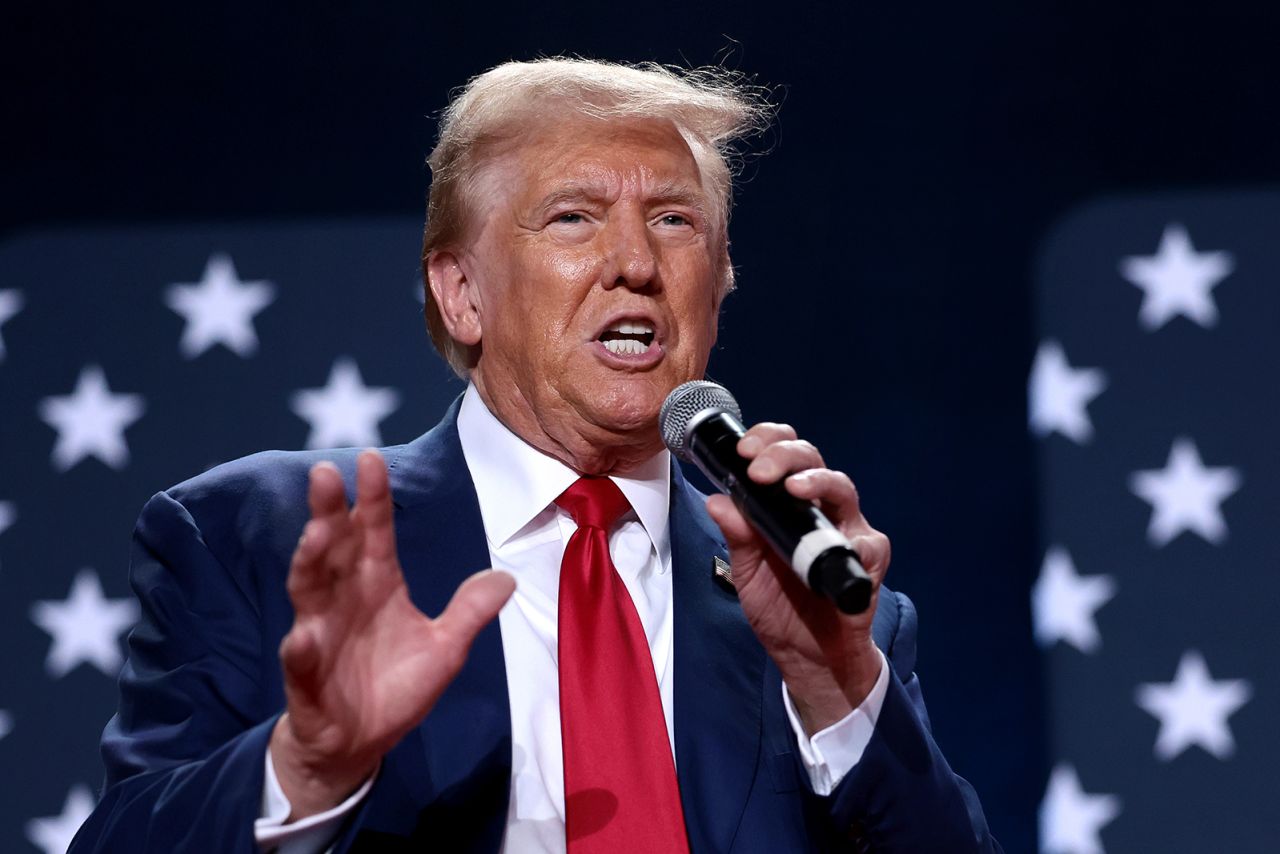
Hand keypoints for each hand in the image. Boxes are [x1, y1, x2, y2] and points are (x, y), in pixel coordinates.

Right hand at [270, 450, 514, 818]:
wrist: (359, 741)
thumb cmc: (396, 685)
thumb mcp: (445, 648)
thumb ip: (469, 612)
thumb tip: (506, 577)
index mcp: (377, 585)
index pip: (375, 533)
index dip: (372, 498)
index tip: (371, 459)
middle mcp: (343, 599)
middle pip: (334, 548)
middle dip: (328, 512)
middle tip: (325, 472)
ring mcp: (319, 633)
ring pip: (309, 590)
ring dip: (309, 562)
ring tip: (317, 535)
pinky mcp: (306, 676)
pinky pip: (300, 658)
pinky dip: (301, 647)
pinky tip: (303, 637)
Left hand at [704, 423, 890, 735]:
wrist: (806, 654)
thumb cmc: (779, 605)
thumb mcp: (747, 570)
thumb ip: (736, 536)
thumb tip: (717, 500)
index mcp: (788, 502)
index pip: (783, 455)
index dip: (767, 441)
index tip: (743, 450)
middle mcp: (820, 507)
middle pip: (812, 459)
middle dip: (784, 454)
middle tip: (758, 468)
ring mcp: (847, 530)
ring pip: (842, 487)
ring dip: (818, 482)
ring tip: (794, 488)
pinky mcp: (868, 560)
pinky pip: (867, 543)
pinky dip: (852, 540)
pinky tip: (839, 542)